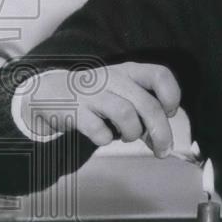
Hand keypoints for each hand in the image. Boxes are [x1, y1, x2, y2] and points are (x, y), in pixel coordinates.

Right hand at [18, 62, 180, 157]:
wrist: (50, 92)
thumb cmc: (97, 96)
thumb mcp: (123, 93)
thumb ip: (144, 113)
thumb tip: (163, 141)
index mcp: (129, 71)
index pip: (160, 74)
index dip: (172, 96)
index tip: (169, 113)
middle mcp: (113, 79)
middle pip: (148, 105)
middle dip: (161, 133)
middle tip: (163, 151)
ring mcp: (93, 94)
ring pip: (127, 115)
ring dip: (132, 133)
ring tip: (126, 136)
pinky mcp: (74, 111)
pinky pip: (99, 131)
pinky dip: (106, 139)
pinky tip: (103, 137)